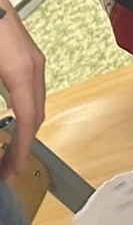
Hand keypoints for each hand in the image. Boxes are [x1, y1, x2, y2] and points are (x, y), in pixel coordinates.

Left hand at [0, 0, 44, 179]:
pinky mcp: (26, 54)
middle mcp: (34, 65)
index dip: (20, 149)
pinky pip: (31, 90)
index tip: (11, 170)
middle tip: (7, 168)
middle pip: (36, 113)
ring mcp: (33, 58)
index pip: (28, 119)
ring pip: (36, 101)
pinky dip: (24, 110)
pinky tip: (10, 118)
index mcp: (21, 71)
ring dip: (24, 128)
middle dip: (23, 144)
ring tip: (8, 148)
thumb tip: (2, 124)